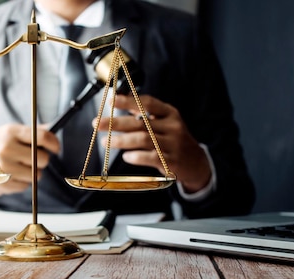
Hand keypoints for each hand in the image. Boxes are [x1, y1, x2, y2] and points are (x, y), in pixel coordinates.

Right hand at [0, 124, 59, 196]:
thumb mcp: (8, 133)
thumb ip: (31, 132)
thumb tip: (52, 130)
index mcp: (10, 132)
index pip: (42, 137)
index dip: (54, 143)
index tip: (55, 148)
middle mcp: (7, 149)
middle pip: (42, 159)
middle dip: (40, 159)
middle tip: (30, 158)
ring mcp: (4, 168)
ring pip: (36, 175)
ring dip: (32, 172)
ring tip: (18, 167)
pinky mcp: (3, 184)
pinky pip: (26, 186)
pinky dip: (22, 182)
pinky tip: (10, 175)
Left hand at [93, 94, 211, 192]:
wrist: (196, 163)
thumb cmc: (174, 140)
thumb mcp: (166, 122)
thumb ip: (146, 113)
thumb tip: (121, 100)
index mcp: (171, 113)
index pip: (148, 103)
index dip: (128, 100)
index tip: (111, 100)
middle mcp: (173, 127)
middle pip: (140, 122)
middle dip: (116, 122)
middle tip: (97, 124)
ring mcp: (172, 145)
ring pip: (142, 139)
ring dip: (121, 140)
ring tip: (105, 142)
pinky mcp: (170, 162)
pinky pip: (149, 157)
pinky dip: (134, 156)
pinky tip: (126, 156)